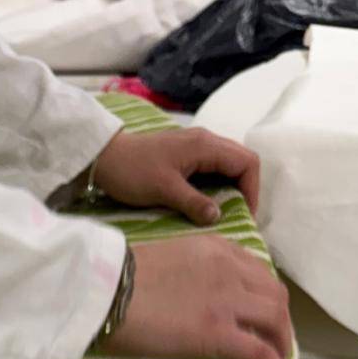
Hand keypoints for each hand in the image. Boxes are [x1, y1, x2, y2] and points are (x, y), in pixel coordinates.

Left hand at [88, 128, 260, 225]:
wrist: (105, 158)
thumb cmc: (133, 171)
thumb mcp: (164, 190)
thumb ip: (193, 203)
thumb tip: (218, 217)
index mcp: (205, 145)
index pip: (246, 162)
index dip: (252, 189)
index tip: (244, 215)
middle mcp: (205, 141)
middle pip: (241, 161)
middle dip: (245, 189)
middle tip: (239, 217)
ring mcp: (196, 147)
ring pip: (227, 165)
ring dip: (231, 188)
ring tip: (226, 214)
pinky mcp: (186, 155)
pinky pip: (212, 169)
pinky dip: (217, 186)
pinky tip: (208, 204)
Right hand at [104, 238, 291, 358]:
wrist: (104, 292)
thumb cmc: (115, 280)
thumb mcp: (165, 261)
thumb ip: (188, 273)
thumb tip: (188, 300)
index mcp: (214, 249)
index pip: (256, 271)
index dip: (265, 295)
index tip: (261, 314)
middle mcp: (229, 270)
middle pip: (274, 295)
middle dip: (280, 321)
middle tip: (274, 343)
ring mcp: (227, 302)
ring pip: (276, 320)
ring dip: (281, 344)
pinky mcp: (218, 335)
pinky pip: (260, 353)